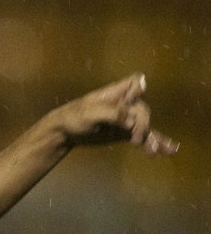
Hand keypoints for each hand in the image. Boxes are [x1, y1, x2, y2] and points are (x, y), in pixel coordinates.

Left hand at [51, 73, 177, 155]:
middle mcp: (124, 104)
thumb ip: (111, 113)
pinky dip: (156, 142)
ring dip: (152, 138)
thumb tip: (131, 121)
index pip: (134, 82)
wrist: (65, 132)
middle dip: (141, 125)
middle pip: (142, 110)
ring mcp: (126, 119)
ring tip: (154, 150)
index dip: (138, 89)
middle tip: (133, 139)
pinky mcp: (126, 133)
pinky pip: (144, 137)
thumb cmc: (73, 117)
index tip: (134, 99)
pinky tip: (169, 150)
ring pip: (146, 125)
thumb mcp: (89, 113)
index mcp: (115, 93)